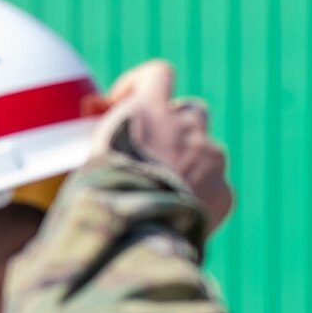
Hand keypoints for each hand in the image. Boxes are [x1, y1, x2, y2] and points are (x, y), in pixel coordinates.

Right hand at [93, 60, 235, 235]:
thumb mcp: (86, 160)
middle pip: (190, 112)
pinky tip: (175, 218)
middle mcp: (186, 125)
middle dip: (174, 129)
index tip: (124, 103)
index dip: (141, 84)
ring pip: (205, 152)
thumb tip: (101, 129)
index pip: (158, 73)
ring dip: (187, 166)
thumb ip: (105, 139)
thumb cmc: (97, 201)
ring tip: (160, 197)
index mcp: (148, 110)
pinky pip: (216, 188)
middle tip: (150, 155)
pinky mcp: (224, 192)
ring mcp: (211, 157)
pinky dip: (199, 199)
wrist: (134, 239)